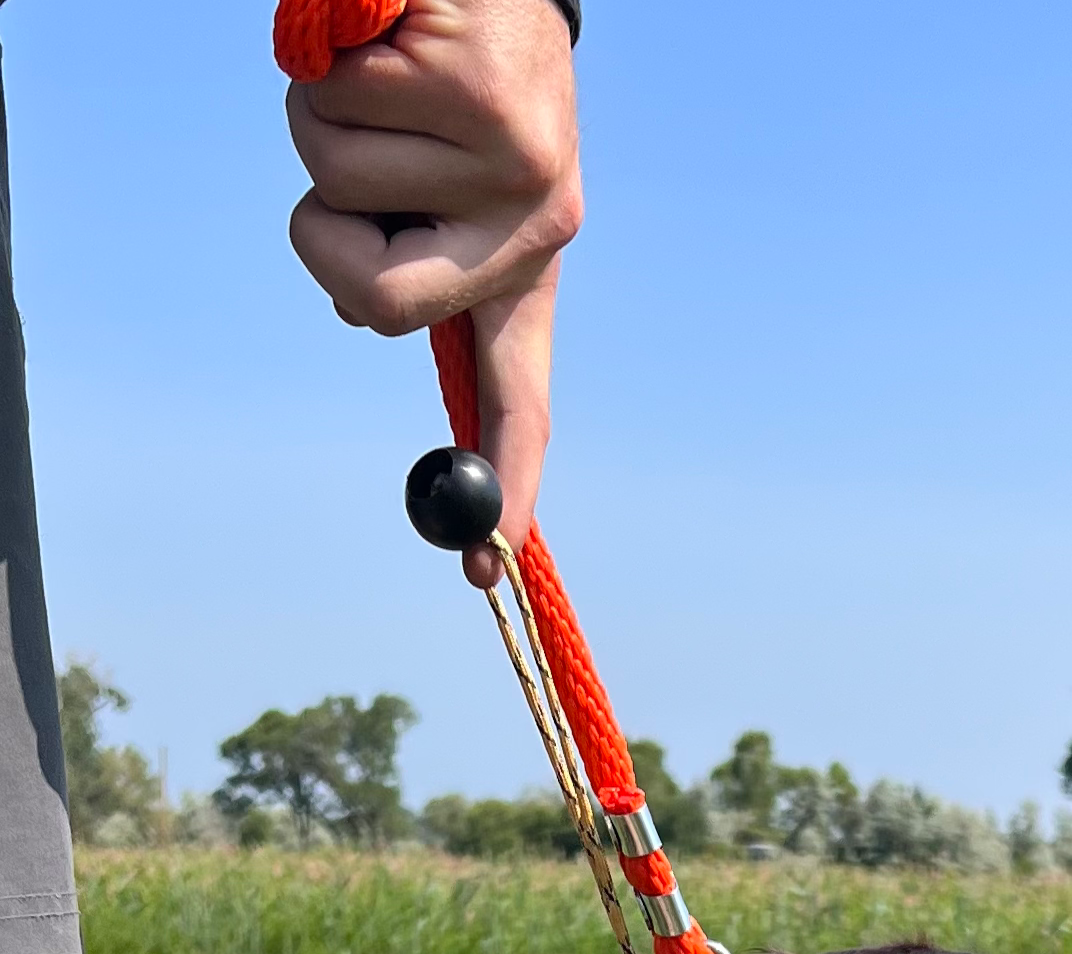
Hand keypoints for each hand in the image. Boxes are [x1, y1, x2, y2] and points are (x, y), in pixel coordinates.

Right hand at [285, 0, 582, 586]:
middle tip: (354, 172)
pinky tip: (393, 35)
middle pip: (377, 306)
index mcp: (523, 269)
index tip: (486, 571)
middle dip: (322, 239)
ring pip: (336, 184)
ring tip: (389, 78)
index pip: (521, 399)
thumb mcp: (436, 188)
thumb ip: (406, 257)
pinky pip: (338, 107)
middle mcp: (537, 228)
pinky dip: (327, 67)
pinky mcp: (486, 94)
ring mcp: (519, 165)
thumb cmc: (450, 79)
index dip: (502, 484)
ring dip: (325, 124)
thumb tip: (364, 312)